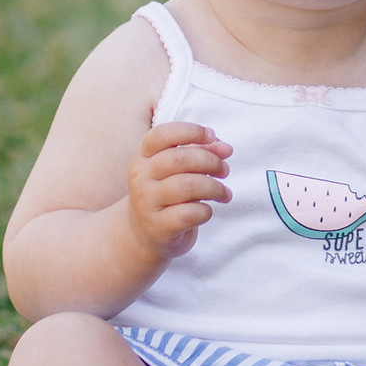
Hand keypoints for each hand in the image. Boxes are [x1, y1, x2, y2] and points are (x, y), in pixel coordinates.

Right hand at [125, 120, 231, 265]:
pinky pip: (189, 214)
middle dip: (211, 161)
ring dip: (214, 187)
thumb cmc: (168, 194)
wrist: (145, 235)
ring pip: (187, 186)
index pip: (162, 134)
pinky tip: (207, 211)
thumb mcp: (179, 170)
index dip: (191, 131)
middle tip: (224, 170)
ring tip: (224, 193)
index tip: (212, 136)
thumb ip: (202, 152)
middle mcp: (140, 177)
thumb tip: (225, 148)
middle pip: (179, 159)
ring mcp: (146, 203)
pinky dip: (205, 211)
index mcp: (143, 157)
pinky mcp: (157, 227)